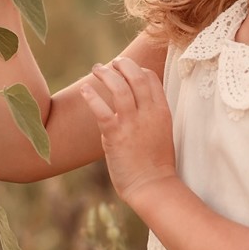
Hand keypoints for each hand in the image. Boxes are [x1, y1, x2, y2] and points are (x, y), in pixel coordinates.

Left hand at [82, 57, 177, 206]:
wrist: (153, 186)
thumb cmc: (156, 164)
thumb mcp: (162, 133)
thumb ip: (151, 116)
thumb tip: (136, 104)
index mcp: (162, 112)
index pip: (151, 79)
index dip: (138, 70)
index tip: (128, 70)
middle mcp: (149, 113)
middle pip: (136, 77)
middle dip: (123, 65)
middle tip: (113, 63)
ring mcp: (132, 123)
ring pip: (119, 88)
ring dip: (106, 74)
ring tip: (97, 69)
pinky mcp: (116, 135)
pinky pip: (101, 110)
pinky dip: (92, 96)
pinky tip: (85, 89)